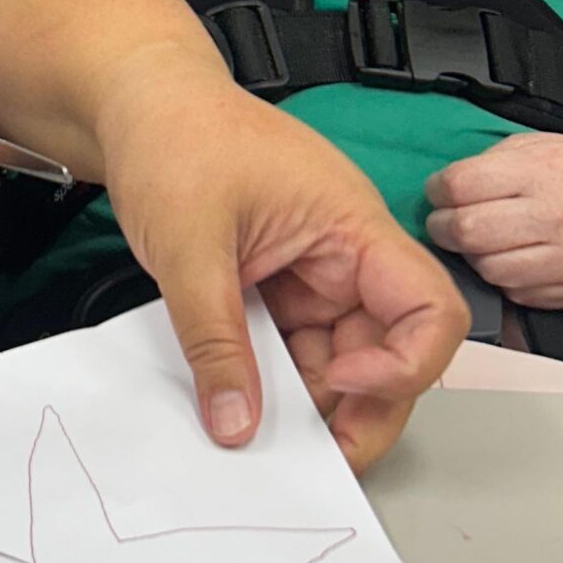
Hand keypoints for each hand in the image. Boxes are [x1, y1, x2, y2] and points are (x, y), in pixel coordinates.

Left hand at [95, 59, 467, 474]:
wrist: (134, 102)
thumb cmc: (173, 135)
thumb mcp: (188, 243)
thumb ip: (213, 338)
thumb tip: (237, 423)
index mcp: (352, 225)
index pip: (428, 308)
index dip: (403, 364)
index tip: (340, 385)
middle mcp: (346, 254)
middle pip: (389, 350)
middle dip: (359, 409)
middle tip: (311, 461)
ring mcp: (312, 272)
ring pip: (339, 359)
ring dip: (311, 403)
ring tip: (262, 435)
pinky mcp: (278, 286)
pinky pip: (295, 348)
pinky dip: (275, 381)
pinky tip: (244, 405)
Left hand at [424, 133, 562, 309]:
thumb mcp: (547, 146)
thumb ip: (496, 163)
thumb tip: (448, 185)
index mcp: (543, 171)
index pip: (460, 185)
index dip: (437, 192)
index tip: (438, 195)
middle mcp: (557, 215)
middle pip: (467, 232)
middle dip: (445, 230)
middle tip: (446, 225)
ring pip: (490, 270)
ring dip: (476, 259)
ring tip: (484, 245)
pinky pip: (521, 295)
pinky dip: (508, 282)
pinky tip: (516, 263)